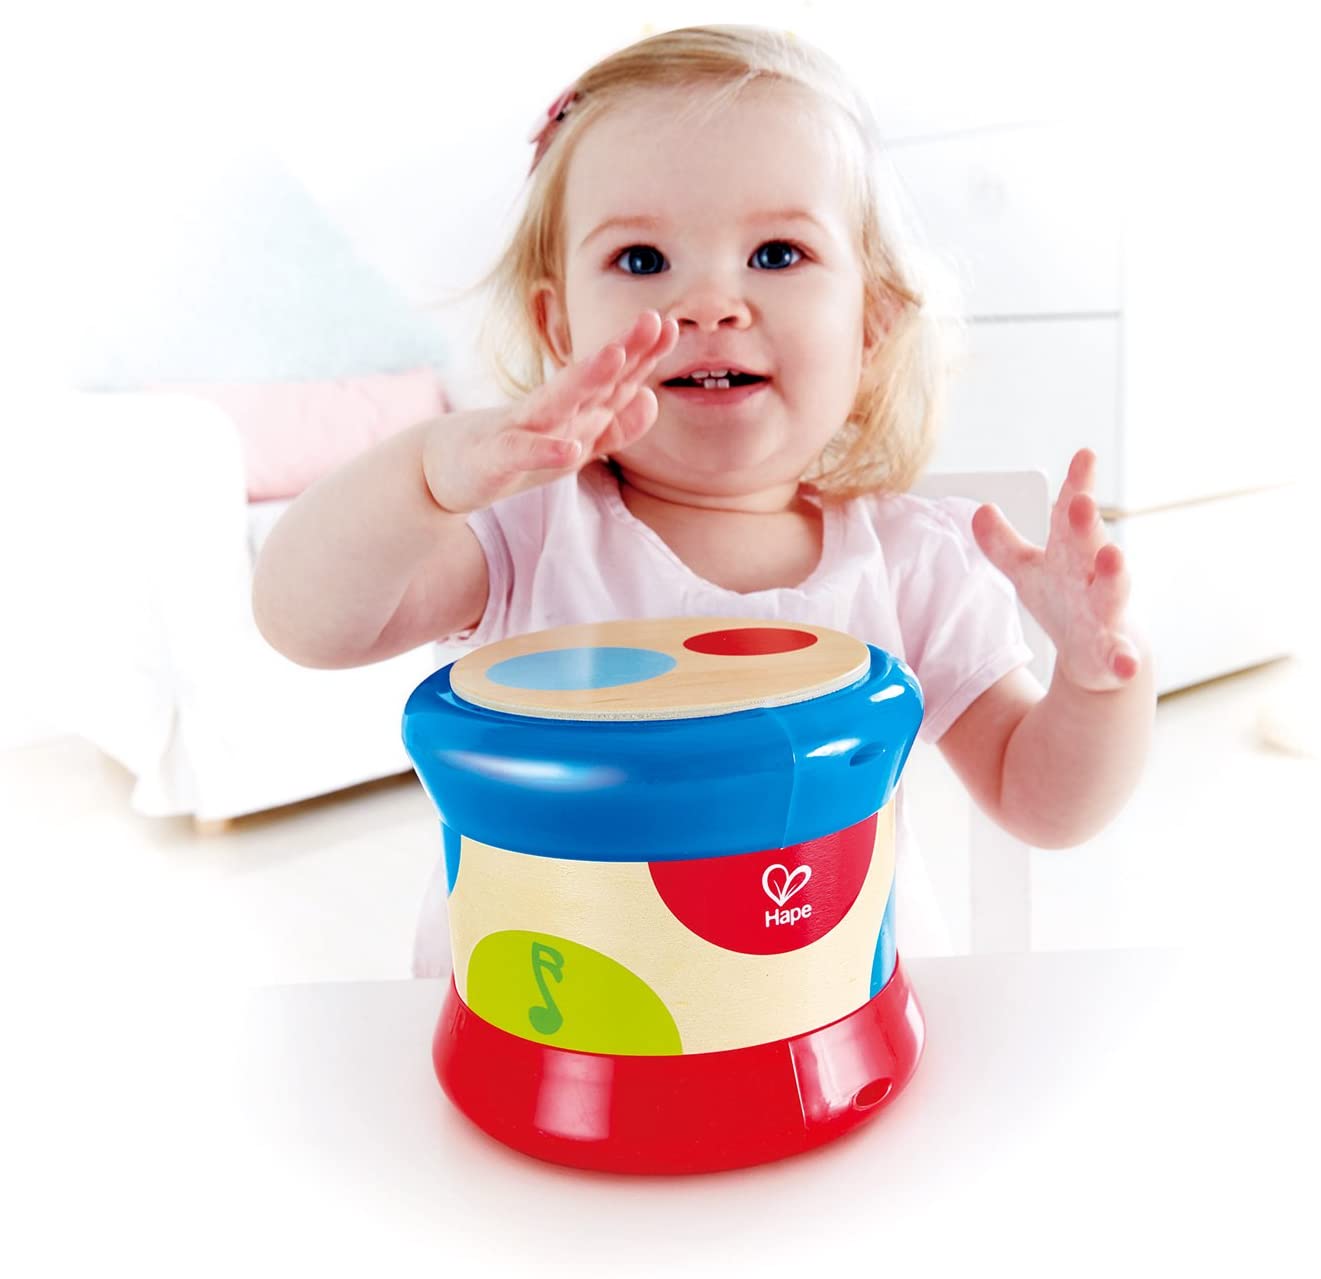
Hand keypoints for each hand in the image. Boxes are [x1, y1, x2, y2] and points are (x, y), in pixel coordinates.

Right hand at [422, 310, 678, 514]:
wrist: (443, 469)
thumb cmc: (513, 453)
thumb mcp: (572, 445)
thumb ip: (614, 427)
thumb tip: (651, 399)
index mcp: (572, 409)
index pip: (613, 380)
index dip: (643, 355)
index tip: (672, 326)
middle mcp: (550, 410)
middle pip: (591, 378)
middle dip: (623, 349)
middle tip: (653, 319)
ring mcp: (521, 429)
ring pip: (557, 402)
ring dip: (586, 379)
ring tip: (614, 357)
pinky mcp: (497, 458)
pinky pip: (523, 453)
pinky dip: (545, 450)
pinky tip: (570, 448)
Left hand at [971, 448, 1141, 691]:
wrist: (1098, 658)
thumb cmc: (1065, 603)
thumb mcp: (1029, 572)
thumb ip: (1003, 544)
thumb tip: (979, 509)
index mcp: (1072, 553)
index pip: (1072, 514)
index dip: (1078, 484)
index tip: (1085, 454)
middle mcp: (1094, 577)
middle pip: (1090, 545)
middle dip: (1087, 523)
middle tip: (1082, 500)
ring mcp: (1107, 614)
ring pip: (1113, 592)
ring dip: (1114, 574)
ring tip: (1113, 557)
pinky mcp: (1113, 654)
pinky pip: (1119, 656)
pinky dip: (1124, 659)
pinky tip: (1127, 664)